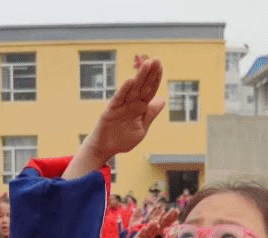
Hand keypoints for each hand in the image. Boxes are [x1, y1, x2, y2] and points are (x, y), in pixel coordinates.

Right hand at [67, 57, 164, 176]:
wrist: (106, 149)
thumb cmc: (122, 139)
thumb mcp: (142, 128)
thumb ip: (150, 114)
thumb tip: (162, 100)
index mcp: (139, 107)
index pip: (150, 90)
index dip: (155, 79)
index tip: (160, 66)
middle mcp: (131, 103)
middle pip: (142, 86)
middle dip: (150, 73)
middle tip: (157, 59)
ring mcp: (121, 106)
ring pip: (132, 89)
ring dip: (140, 76)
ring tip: (148, 64)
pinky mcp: (111, 111)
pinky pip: (119, 99)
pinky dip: (124, 90)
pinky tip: (130, 80)